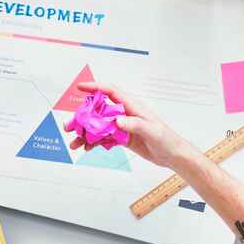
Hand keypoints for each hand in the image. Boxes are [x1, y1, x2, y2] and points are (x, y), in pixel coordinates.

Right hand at [76, 82, 198, 168]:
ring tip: (75, 142)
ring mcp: (122, 126)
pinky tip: (87, 147)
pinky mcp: (122, 138)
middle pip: (99, 111)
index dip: (95, 88)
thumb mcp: (152, 131)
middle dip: (83, 117)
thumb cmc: (167, 139)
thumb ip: (135, 124)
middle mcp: (125, 114)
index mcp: (132, 107)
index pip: (111, 92)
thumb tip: (117, 120)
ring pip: (99, 126)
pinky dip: (94, 142)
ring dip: (86, 133)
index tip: (80, 88)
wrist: (173, 155)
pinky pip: (104, 138)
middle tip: (70, 126)